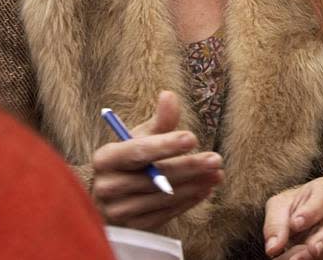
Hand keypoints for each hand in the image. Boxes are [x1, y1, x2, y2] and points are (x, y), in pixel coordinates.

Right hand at [91, 91, 222, 229]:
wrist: (111, 195)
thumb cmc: (129, 160)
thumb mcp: (139, 138)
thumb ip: (159, 121)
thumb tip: (169, 95)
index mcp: (105, 158)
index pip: (137, 151)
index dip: (165, 145)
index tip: (191, 138)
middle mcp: (107, 186)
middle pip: (154, 177)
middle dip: (188, 167)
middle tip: (215, 159)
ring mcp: (119, 210)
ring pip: (163, 197)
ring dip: (193, 185)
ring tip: (216, 174)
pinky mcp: (133, 227)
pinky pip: (165, 214)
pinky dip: (187, 201)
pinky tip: (204, 189)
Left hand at [263, 177, 322, 258]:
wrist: (302, 218)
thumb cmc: (292, 207)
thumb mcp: (279, 206)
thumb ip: (276, 223)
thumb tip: (273, 247)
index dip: (310, 211)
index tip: (295, 223)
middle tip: (310, 248)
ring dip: (315, 254)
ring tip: (297, 259)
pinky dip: (311, 259)